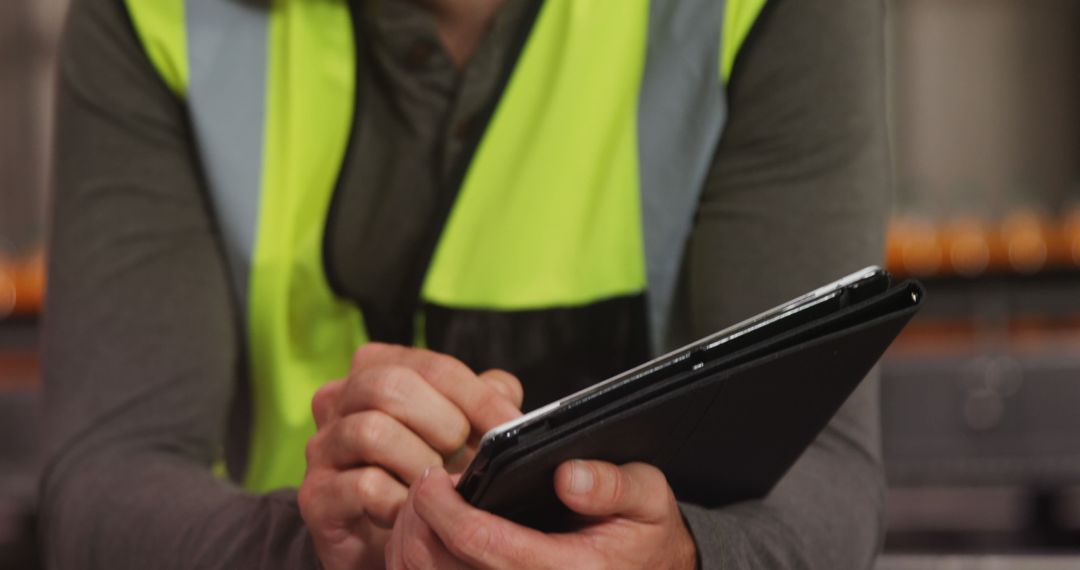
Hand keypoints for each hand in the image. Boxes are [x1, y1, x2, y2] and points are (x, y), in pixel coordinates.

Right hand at [299, 343, 523, 569]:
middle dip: (444, 423)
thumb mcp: (459, 432)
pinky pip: (364, 486)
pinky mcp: (316, 495)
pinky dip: (400, 501)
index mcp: (376, 370)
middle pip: (391, 385)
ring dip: (421, 464)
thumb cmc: (424, 475)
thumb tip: (504, 393)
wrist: (384, 543)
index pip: (431, 366)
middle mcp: (339, 400)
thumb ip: (482, 401)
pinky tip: (411, 513)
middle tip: (465, 459)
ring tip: (440, 488)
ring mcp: (323, 447)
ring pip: (372, 431)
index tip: (511, 425)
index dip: (478, 396)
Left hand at [385, 460, 697, 569]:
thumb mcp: (649, 500)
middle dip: (416, 521)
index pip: (480, 541)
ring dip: (410, 544)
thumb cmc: (645, 539)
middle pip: (436, 567)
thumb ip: (613, 485)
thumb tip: (568, 475)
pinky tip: (429, 539)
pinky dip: (419, 565)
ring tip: (422, 509)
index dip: (442, 506)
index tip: (431, 477)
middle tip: (422, 485)